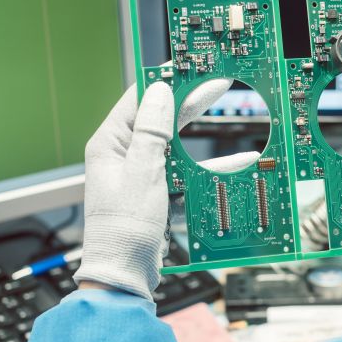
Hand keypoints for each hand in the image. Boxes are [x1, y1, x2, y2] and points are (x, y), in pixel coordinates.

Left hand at [74, 79, 258, 298]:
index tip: (187, 67)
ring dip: (201, 138)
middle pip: (159, 119)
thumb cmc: (123, 229)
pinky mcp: (153, 192)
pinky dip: (204, 167)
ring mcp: (138, 174)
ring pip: (174, 145)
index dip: (164, 81)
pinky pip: (181, 170)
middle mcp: (121, 155)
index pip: (137, 99)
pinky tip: (232, 163)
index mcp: (109, 144)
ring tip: (227, 120)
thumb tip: (160, 92)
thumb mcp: (143, 172)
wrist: (124, 274)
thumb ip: (152, 131)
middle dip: (188, 103)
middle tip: (214, 84)